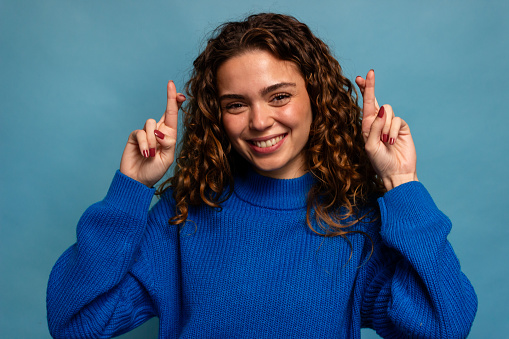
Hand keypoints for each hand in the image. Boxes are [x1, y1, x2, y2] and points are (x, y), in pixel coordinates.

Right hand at [119, 80, 184, 186]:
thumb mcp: (167, 159)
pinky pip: (141, 133)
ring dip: (153, 139)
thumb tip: (161, 131)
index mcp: (169, 135)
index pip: (173, 116)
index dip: (175, 102)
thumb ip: (168, 144)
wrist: (138, 180)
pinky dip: (145, 144)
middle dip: (170, 98)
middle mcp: (158, 131)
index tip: (179, 92)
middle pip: (165, 111)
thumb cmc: (154, 171)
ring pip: (151, 123)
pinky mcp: (135, 136)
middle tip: (171, 86)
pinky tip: (145, 154)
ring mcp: (146, 133)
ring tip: (152, 154)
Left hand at [355, 70, 417, 190]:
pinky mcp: (402, 127)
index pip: (365, 106)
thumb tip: (382, 110)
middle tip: (369, 74)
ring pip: (387, 110)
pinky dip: (393, 130)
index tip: (361, 77)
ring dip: (384, 125)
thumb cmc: (380, 162)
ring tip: (385, 141)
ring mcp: (390, 124)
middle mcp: (378, 123)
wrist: (396, 172)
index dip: (364, 90)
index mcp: (367, 126)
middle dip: (370, 87)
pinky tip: (392, 141)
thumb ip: (374, 127)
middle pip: (374, 100)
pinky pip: (396, 120)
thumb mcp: (371, 145)